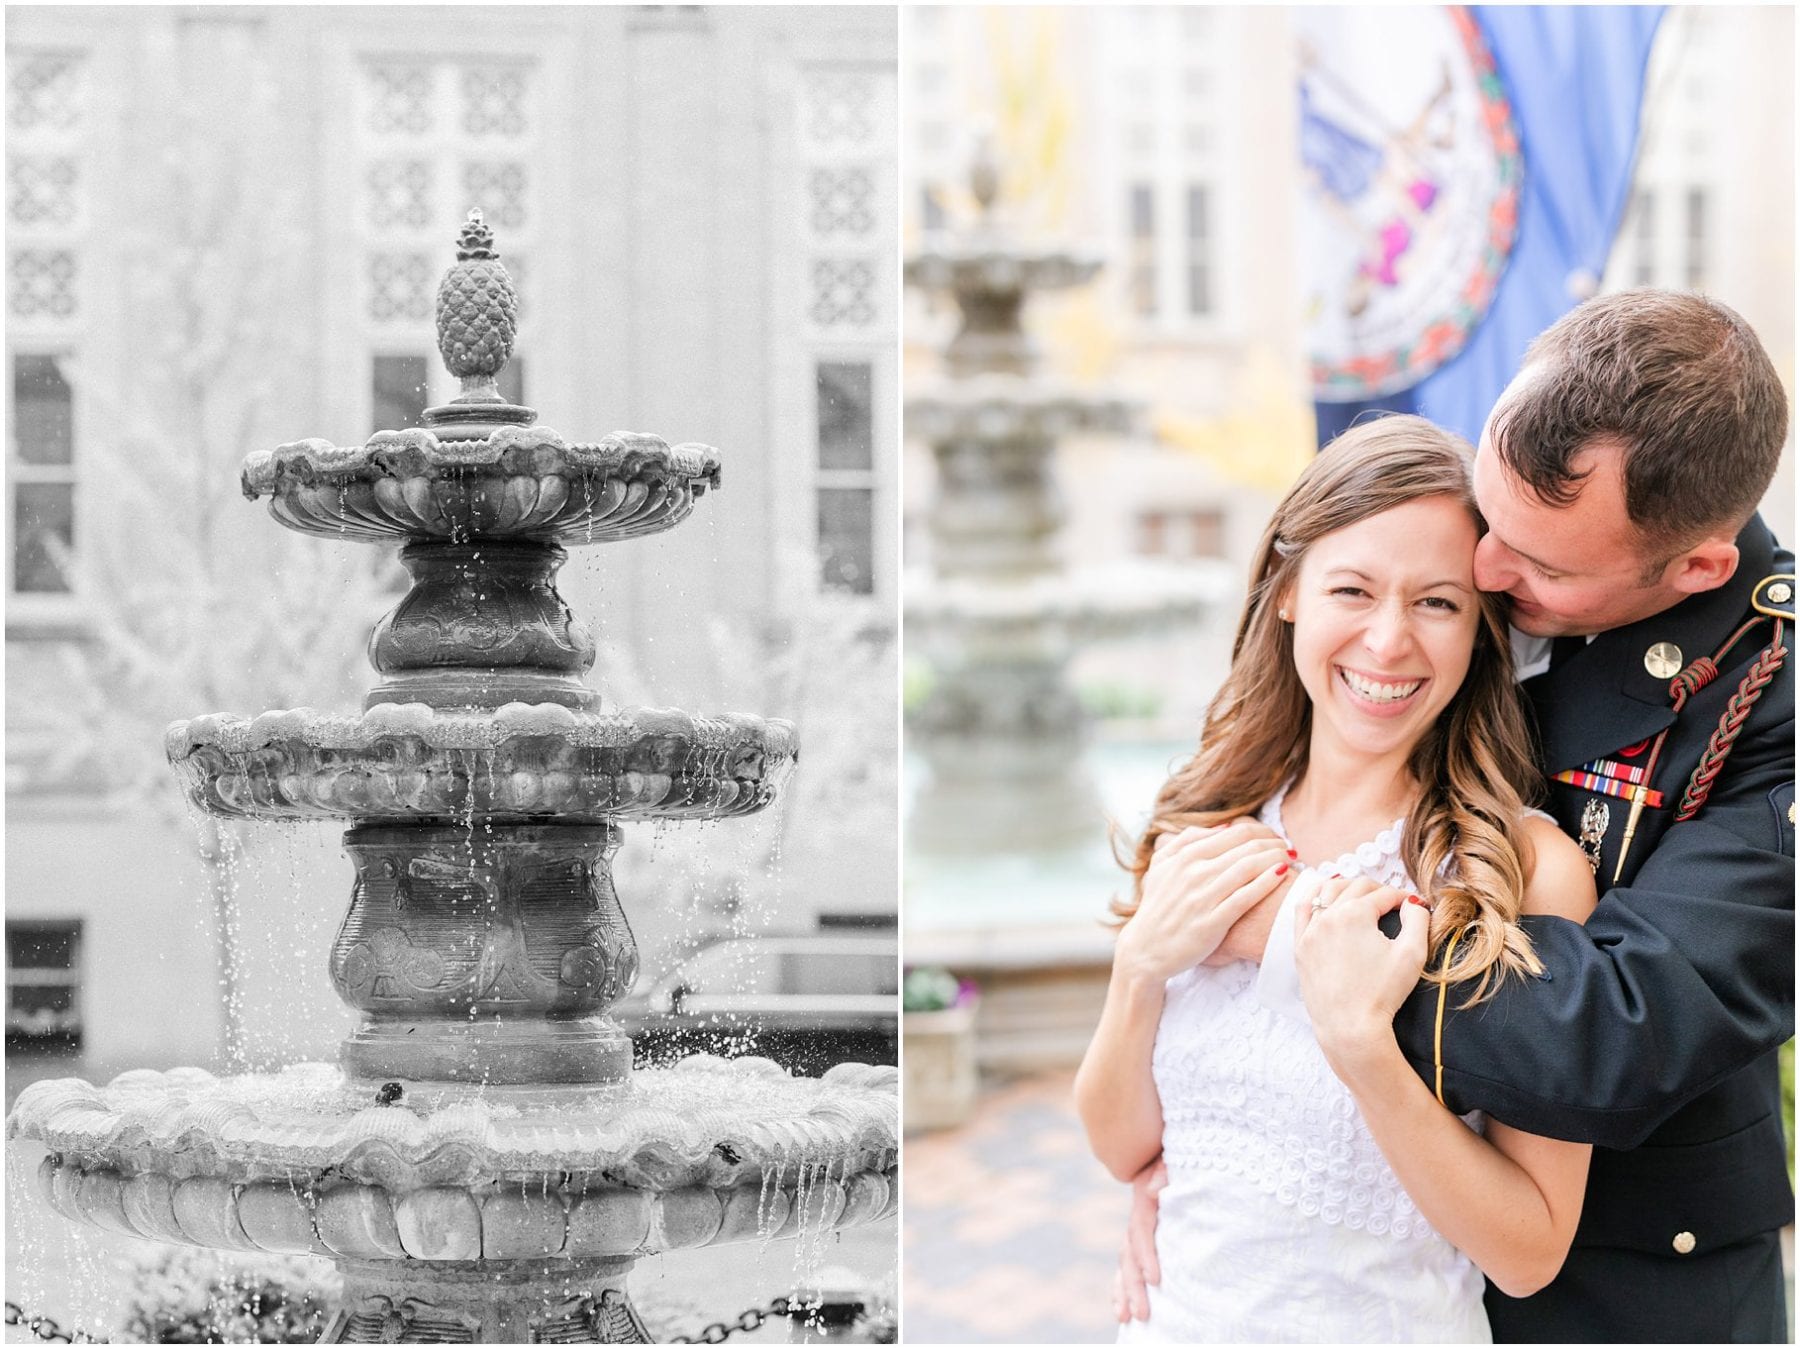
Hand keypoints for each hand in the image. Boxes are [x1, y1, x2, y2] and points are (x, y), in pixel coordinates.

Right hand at [1112, 1156, 1166, 1322]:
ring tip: (1126, 1318)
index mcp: (1145, 1197)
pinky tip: (1120, 1307)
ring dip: (1124, 1290)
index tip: (1157, 1280)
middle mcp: (1137, 1215)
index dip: (1147, 1255)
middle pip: (1128, 1253)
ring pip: (1124, 1261)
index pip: (1141, 1230)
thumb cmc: (1179, 1154)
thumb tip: (1155, 1190)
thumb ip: (1166, 1170)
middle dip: (1134, 1285)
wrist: (1168, 1147)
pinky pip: (1126, 1262)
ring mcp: (1137, 1226)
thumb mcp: (1173, 1157)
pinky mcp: (1141, 1236)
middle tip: (1143, 1314)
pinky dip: (1121, 1284)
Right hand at [1115, 820, 1292, 984]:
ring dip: (1275, 858)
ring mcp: (1203, 897)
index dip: (1263, 831)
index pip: (1236, 832)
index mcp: (1185, 856)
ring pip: (1249, 868)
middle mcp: (1194, 872)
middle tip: (1289, 848)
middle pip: (1246, 847)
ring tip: (1291, 859)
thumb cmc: (1159, 906)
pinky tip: (1282, 875)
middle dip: (1274, 843)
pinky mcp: (1212, 922)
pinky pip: (1246, 897)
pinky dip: (1267, 882)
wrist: (1146, 949)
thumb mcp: (1162, 866)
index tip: (1275, 838)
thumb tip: (1224, 827)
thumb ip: (1187, 841)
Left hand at [1294, 875, 1430, 1073]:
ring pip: (1327, 891)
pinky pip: (1302, 909)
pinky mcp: (1300, 946)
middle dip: (1378, 890)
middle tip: (1392, 903)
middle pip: (1356, 887)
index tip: (1413, 905)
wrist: (1350, 1027)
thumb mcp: (1412, 954)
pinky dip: (1315, 896)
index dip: (1403, 898)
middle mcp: (1328, 916)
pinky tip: (1325, 896)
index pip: (1384, 895)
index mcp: (1355, 913)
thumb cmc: (1382, 993)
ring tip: (1362, 896)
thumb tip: (1412, 902)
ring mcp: (1310, 930)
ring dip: (1347, 887)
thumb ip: (1418, 919)